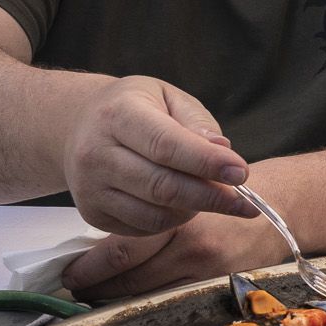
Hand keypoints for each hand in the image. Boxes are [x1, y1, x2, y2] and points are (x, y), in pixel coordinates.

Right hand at [62, 77, 255, 235]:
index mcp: (117, 116)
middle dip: (211, 196)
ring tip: (215, 197)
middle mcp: (96, 153)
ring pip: (155, 214)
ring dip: (195, 211)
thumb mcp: (167, 97)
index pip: (166, 145)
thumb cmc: (136, 108)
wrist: (79, 127)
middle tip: (246, 202)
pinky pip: (144, 229)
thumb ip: (196, 122)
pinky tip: (186, 205)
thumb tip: (223, 151)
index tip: (242, 173)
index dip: (206, 162)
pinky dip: (174, 222)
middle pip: (162, 186)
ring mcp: (90, 188)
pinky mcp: (93, 215)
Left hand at [63, 210, 286, 300]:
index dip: (90, 267)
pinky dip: (147, 300)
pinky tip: (130, 300)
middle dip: (96, 286)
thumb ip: (149, 204)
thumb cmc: (223, 190)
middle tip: (74, 288)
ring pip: (148, 294)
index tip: (69, 273)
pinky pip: (172, 300)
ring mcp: (208, 271)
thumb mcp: (187, 183)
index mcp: (179, 217)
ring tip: (94, 296)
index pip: (123, 250)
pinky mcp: (220, 286)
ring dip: (117, 297)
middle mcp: (193, 247)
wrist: (281, 207)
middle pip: (130, 278)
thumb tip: (98, 238)